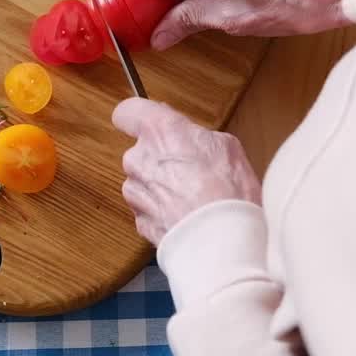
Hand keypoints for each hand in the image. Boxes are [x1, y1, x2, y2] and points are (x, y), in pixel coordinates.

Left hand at [113, 98, 261, 244]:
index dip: (138, 118)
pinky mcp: (139, 221)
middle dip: (160, 158)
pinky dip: (163, 211)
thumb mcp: (226, 146)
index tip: (150, 123)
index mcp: (159, 132)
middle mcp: (138, 159)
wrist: (223, 243)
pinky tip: (187, 216)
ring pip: (143, 182)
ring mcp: (136, 193)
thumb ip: (196, 137)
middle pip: (139, 151)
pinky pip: (148, 209)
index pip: (126, 112)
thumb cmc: (229, 193)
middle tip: (191, 169)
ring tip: (193, 198)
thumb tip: (190, 139)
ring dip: (161, 187)